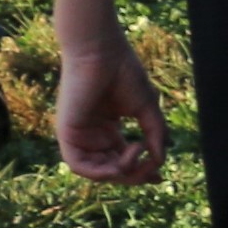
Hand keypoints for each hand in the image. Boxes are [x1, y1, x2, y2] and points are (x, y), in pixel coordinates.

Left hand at [56, 24, 168, 182]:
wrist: (102, 52)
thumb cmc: (123, 72)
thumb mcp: (146, 108)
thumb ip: (155, 134)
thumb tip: (161, 160)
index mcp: (107, 129)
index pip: (122, 159)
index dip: (141, 171)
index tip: (161, 175)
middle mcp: (92, 135)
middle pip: (110, 169)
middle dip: (133, 175)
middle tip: (153, 171)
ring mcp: (78, 135)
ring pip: (94, 171)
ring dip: (119, 173)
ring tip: (138, 157)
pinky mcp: (66, 133)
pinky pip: (77, 165)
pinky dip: (100, 171)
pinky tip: (121, 163)